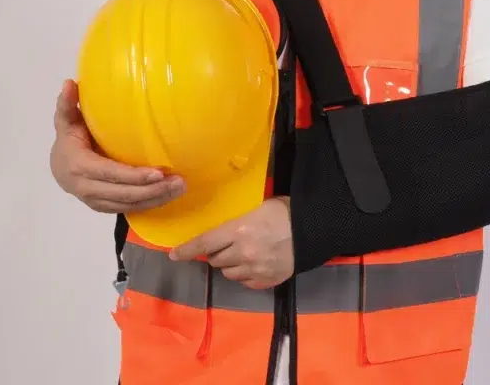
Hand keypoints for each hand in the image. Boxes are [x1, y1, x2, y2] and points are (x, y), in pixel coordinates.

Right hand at [49, 79, 184, 212]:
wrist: (58, 168)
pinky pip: (130, 209)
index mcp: (80, 167)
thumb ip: (67, 105)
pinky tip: (169, 195)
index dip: (134, 176)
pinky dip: (151, 204)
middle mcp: (87, 188)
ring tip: (180, 187)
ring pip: (130, 204)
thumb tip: (69, 84)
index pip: (111, 174)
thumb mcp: (66, 121)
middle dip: (153, 190)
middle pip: (124, 194)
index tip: (158, 173)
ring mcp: (96, 201)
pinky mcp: (106, 207)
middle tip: (179, 181)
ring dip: (157, 198)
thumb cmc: (68, 140)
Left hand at [169, 197, 293, 289]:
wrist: (315, 230)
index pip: (204, 243)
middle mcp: (242, 253)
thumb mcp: (259, 207)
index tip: (174, 255)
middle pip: (215, 259)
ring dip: (229, 265)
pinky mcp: (266, 281)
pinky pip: (245, 282)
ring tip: (241, 255)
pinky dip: (245, 274)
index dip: (186, 250)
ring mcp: (254, 270)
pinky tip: (254, 265)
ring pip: (228, 273)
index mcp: (238, 230)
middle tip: (225, 245)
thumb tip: (225, 230)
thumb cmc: (287, 212)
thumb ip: (239, 221)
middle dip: (215, 253)